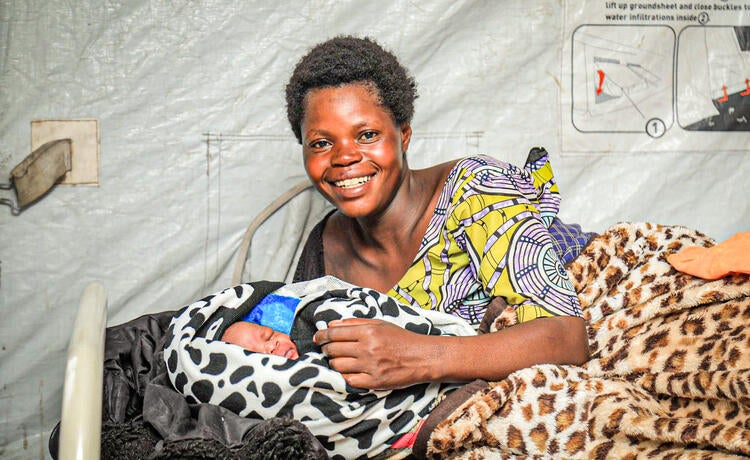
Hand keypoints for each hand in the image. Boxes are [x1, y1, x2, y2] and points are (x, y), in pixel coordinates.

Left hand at [313, 318, 429, 388]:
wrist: (422, 357)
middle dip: (326, 349)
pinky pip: (349, 380)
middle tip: (327, 349)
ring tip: (339, 360)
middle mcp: (367, 348)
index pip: (334, 333)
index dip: (321, 336)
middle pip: (333, 350)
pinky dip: (346, 376)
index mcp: (368, 331)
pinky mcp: (374, 382)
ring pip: (338, 366)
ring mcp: (370, 366)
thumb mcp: (380, 324)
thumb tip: (331, 325)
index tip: (317, 338)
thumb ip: (354, 323)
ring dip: (334, 363)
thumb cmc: (400, 338)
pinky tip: (350, 371)